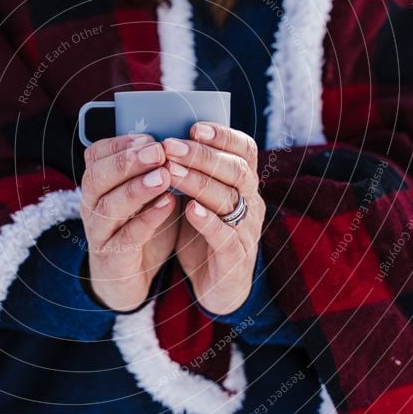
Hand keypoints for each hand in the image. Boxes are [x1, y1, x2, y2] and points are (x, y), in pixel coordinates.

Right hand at [80, 134, 179, 310]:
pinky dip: (147, 219)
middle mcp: (92, 207)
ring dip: (137, 188)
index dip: (120, 144)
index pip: (95, 156)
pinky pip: (126, 237)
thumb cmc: (139, 229)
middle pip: (97, 178)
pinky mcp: (113, 259)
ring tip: (164, 176)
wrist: (126, 281)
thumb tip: (179, 140)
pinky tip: (167, 205)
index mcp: (98, 186)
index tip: (149, 138)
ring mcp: (100, 233)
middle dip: (127, 161)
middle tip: (158, 151)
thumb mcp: (144, 196)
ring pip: (109, 207)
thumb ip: (153, 171)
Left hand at [163, 123, 265, 314]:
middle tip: (170, 147)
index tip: (194, 127)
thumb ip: (189, 171)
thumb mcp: (198, 197)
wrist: (218, 286)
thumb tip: (162, 138)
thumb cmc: (203, 234)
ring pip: (229, 200)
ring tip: (171, 171)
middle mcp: (250, 203)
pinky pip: (226, 237)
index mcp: (243, 184)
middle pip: (236, 170)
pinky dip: (209, 222)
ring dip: (199, 183)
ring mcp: (246, 231)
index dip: (223, 135)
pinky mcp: (235, 259)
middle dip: (202, 156)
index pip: (245, 150)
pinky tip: (190, 210)